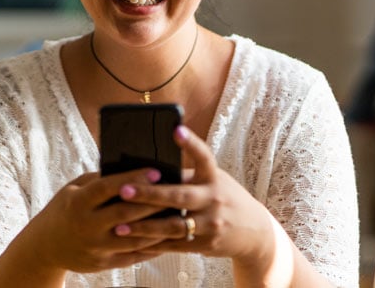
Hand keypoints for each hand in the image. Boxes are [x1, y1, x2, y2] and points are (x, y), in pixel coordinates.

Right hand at [27, 168, 168, 273]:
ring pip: (134, 237)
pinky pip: (133, 255)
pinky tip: (168, 235)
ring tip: (178, 213)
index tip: (155, 171)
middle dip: (152, 202)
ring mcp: (95, 247)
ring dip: (158, 226)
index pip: (108, 188)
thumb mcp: (75, 188)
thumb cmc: (66, 207)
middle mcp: (86, 226)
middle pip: (125, 214)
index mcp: (78, 202)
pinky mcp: (103, 263)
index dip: (132, 179)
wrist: (45, 246)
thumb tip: (131, 167)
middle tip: (175, 191)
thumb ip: (99, 180)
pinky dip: (152, 246)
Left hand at [112, 126, 272, 261]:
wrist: (253, 232)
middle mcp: (215, 199)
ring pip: (174, 226)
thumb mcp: (214, 181)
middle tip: (124, 190)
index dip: (190, 143)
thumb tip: (150, 168)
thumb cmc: (224, 197)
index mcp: (214, 177)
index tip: (175, 130)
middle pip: (180, 196)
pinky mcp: (207, 244)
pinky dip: (155, 243)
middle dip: (150, 194)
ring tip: (120, 225)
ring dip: (145, 226)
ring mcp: (212, 223)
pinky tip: (135, 242)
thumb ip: (188, 176)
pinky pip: (176, 245)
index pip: (204, 156)